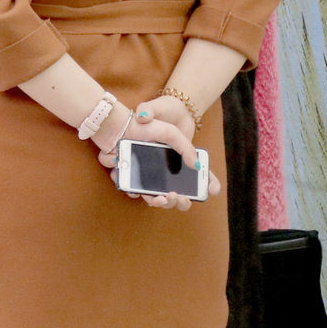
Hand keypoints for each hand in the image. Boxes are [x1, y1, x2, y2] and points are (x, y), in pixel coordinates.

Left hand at [95, 101, 220, 210]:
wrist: (116, 125)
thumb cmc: (144, 127)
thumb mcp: (170, 133)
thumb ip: (185, 148)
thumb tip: (197, 166)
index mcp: (173, 164)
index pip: (193, 180)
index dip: (205, 187)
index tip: (211, 191)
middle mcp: (159, 174)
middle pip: (173, 197)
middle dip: (177, 201)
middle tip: (176, 196)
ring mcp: (142, 177)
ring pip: (153, 198)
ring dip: (157, 202)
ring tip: (159, 197)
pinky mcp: (127, 178)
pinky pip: (131, 191)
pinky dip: (132, 190)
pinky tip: (133, 185)